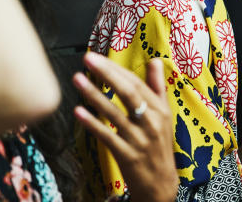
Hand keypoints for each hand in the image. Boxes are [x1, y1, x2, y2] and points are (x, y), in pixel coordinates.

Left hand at [73, 53, 178, 201]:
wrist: (161, 184)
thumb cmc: (159, 145)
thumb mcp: (165, 115)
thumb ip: (158, 87)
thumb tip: (155, 61)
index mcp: (160, 110)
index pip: (136, 83)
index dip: (116, 69)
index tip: (98, 57)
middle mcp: (151, 122)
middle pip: (128, 93)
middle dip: (107, 74)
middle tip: (87, 59)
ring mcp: (139, 139)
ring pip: (114, 113)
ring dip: (94, 95)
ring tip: (77, 80)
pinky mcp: (127, 155)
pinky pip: (107, 136)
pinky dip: (93, 123)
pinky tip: (78, 111)